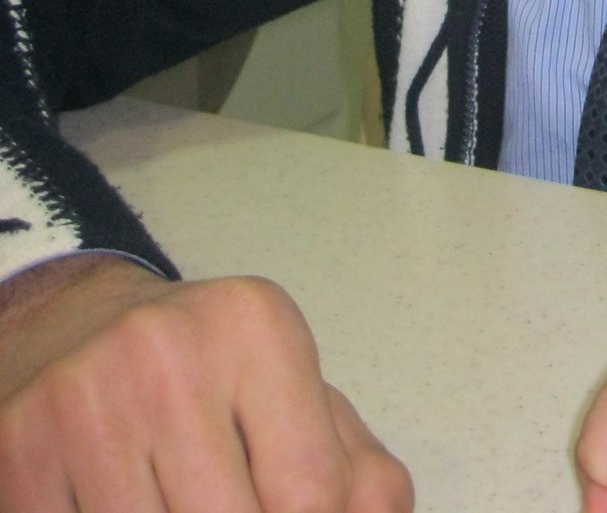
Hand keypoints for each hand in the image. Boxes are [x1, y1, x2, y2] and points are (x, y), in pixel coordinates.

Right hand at [0, 253, 412, 510]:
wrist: (76, 328)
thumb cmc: (206, 376)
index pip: (311, 492)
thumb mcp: (295, 396)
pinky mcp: (23, 449)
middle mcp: (170, 351)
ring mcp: (88, 401)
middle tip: (228, 505)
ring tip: (176, 502)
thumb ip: (357, 471)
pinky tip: (125, 504)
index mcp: (257, 327)